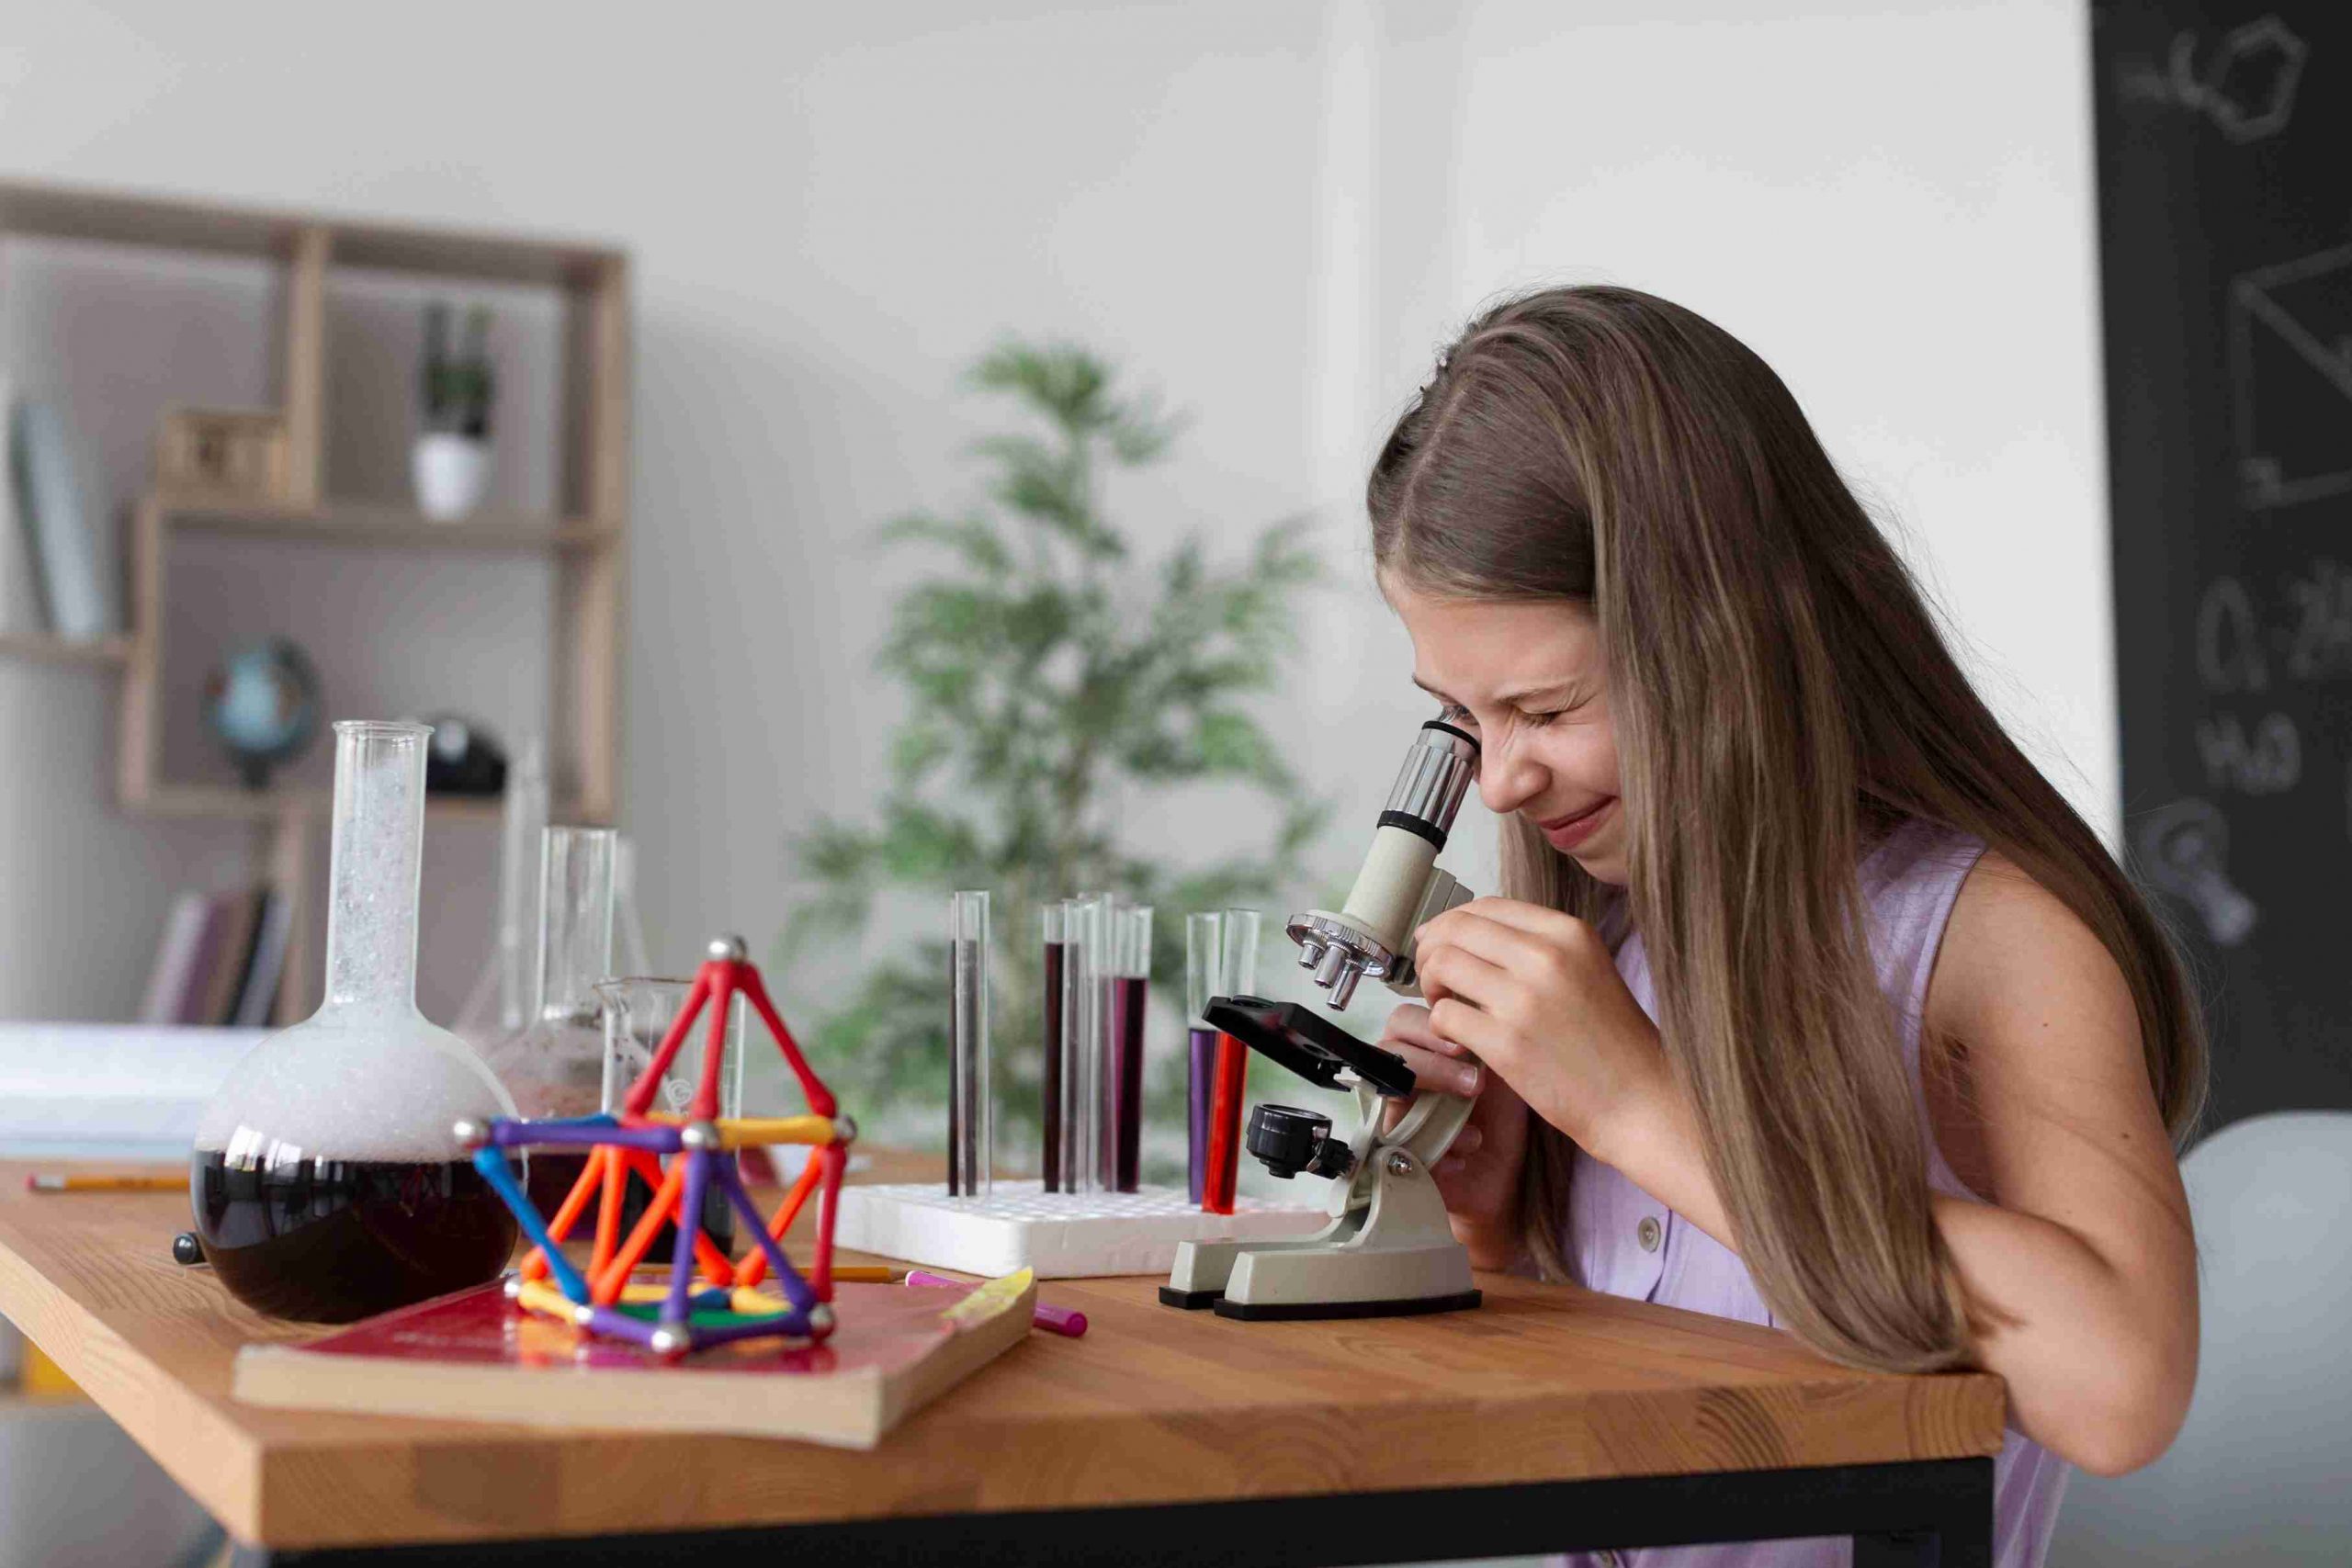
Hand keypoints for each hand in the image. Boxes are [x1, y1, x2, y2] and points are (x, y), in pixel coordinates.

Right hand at [1378, 1002, 1530, 1268]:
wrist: (1506, 1176)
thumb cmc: (1503, 1119)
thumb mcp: (1501, 1065)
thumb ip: (1485, 1031)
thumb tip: (1485, 996)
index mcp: (1424, 1051)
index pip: (1405, 1019)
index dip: (1430, 1020)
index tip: (1468, 1033)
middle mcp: (1404, 1079)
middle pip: (1389, 1047)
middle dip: (1431, 1054)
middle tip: (1471, 1071)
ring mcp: (1398, 1115)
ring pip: (1388, 1089)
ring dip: (1432, 1088)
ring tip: (1472, 1100)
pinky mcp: (1400, 1156)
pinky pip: (1400, 1142)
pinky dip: (1440, 1144)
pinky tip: (1470, 1145)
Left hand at [1411, 897, 1667, 1161]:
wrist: (1639, 1098)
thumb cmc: (1612, 1040)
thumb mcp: (1587, 968)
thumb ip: (1537, 945)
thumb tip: (1470, 932)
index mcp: (1567, 933)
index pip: (1486, 906)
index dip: (1452, 922)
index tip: (1440, 940)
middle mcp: (1545, 957)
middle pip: (1456, 929)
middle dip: (1432, 949)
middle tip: (1434, 976)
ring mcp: (1523, 1000)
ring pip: (1441, 965)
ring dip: (1431, 985)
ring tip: (1445, 1005)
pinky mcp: (1505, 1044)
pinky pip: (1444, 1016)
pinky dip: (1440, 1025)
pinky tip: (1458, 1038)